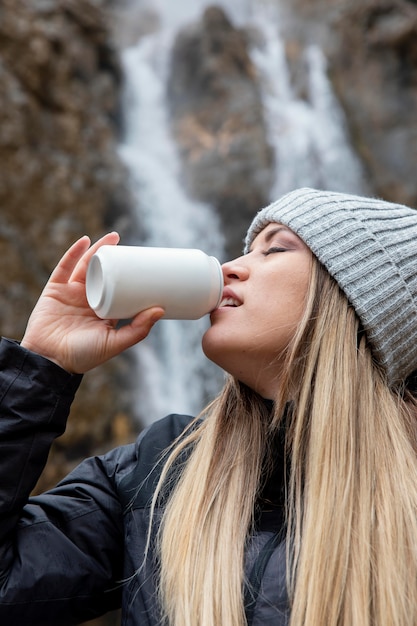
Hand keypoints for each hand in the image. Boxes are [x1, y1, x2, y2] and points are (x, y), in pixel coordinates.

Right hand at [21, 233, 164, 372]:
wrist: (50, 361)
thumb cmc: (84, 356)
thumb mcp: (115, 343)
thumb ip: (137, 330)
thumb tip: (160, 310)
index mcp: (103, 312)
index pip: (118, 289)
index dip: (128, 276)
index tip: (142, 264)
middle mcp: (87, 300)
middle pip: (102, 273)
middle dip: (114, 258)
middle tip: (129, 246)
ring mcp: (70, 294)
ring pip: (86, 267)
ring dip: (98, 250)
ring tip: (113, 238)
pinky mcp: (54, 290)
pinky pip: (65, 267)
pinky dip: (74, 253)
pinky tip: (85, 241)